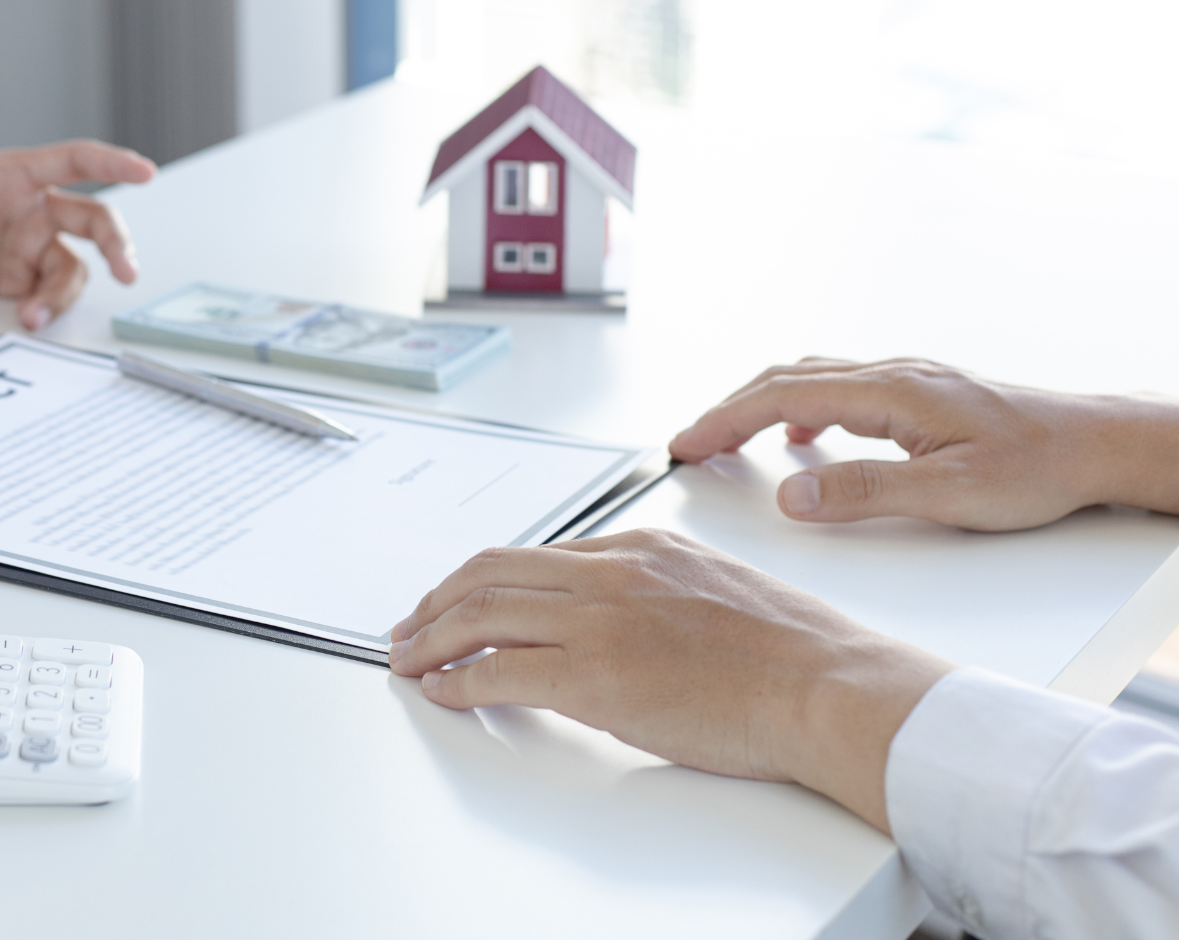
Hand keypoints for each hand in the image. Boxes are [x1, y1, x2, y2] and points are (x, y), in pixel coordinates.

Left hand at [0, 140, 154, 329]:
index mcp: (16, 174)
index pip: (75, 161)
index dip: (113, 162)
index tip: (144, 172)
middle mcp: (34, 208)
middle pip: (94, 219)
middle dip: (116, 243)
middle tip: (127, 272)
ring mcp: (30, 245)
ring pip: (74, 267)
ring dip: (63, 293)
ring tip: (33, 315)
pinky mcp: (19, 279)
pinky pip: (49, 294)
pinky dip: (46, 309)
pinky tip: (27, 319)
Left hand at [387, 528, 952, 831]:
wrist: (830, 686)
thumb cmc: (796, 655)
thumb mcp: (717, 589)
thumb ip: (658, 591)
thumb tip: (618, 622)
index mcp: (643, 546)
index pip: (540, 554)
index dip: (487, 580)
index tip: (463, 601)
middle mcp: (614, 571)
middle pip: (493, 571)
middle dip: (439, 599)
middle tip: (410, 626)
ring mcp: (601, 620)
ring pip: (483, 613)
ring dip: (432, 636)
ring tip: (407, 658)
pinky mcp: (595, 676)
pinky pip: (499, 671)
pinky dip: (458, 680)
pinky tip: (443, 691)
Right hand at [669, 357, 1178, 530]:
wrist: (1097, 444)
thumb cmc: (1038, 467)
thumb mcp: (948, 494)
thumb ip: (864, 493)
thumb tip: (793, 496)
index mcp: (890, 391)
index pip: (780, 395)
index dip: (723, 420)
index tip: (684, 444)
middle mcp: (892, 374)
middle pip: (785, 378)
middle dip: (727, 410)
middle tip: (689, 443)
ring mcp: (906, 380)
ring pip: (810, 378)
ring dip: (760, 404)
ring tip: (729, 438)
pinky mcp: (919, 394)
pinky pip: (840, 389)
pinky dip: (799, 407)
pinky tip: (803, 436)